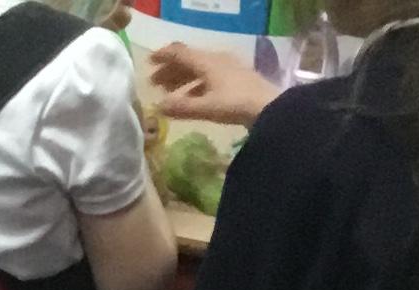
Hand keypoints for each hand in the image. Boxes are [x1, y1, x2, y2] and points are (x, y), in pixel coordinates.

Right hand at [145, 41, 276, 123]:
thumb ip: (182, 107)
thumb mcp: (207, 107)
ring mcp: (227, 69)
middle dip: (170, 71)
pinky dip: (196, 86)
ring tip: (170, 93)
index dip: (163, 56)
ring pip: (199, 70)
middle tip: (155, 83)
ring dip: (182, 79)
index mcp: (207, 62)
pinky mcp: (236, 80)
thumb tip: (158, 107)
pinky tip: (192, 99)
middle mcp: (216, 60)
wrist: (270, 109)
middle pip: (188, 61)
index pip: (180, 53)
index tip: (149, 63)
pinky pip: (209, 78)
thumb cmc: (236, 105)